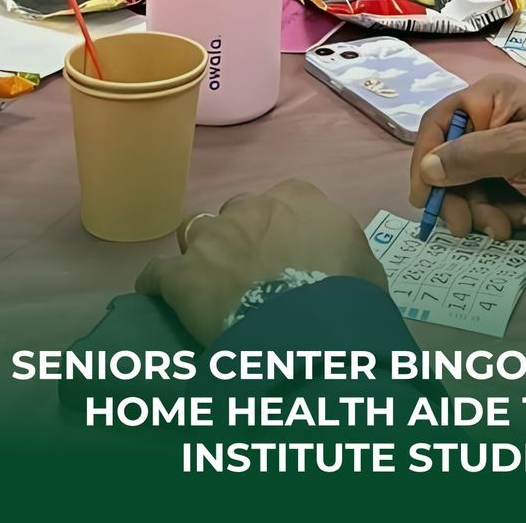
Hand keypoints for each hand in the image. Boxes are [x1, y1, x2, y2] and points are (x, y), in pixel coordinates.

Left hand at [137, 180, 386, 344]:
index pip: (286, 201)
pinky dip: (159, 284)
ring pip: (195, 231)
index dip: (283, 229)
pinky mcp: (183, 274)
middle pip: (237, 212)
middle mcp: (251, 207)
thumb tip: (344, 266)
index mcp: (299, 198)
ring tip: (209, 281)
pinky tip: (161, 298)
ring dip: (201, 252)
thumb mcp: (367, 270)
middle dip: (240, 236)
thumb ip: (348, 255)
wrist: (308, 328)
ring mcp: (213, 238)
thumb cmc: (347, 296)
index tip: (288, 254)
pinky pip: (158, 273)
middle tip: (252, 272)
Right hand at [407, 74, 525, 238]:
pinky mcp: (514, 181)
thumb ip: (469, 157)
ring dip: (483, 212)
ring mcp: (502, 154)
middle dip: (459, 198)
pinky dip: (502, 214)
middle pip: (449, 163)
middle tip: (463, 227)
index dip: (425, 160)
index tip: (423, 197)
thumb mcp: (519, 151)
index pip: (437, 125)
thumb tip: (426, 169)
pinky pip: (489, 201)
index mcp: (488, 99)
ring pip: (467, 188)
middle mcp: (490, 123)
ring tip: (506, 227)